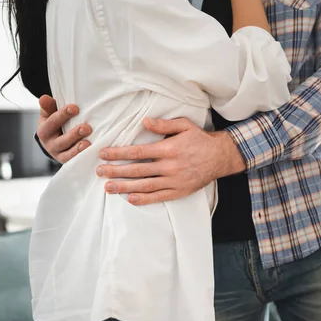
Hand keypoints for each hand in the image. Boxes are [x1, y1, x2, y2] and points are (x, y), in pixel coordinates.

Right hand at [36, 95, 92, 162]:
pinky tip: (92, 152)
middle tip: (86, 128)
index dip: (63, 115)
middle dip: (74, 134)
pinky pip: (75, 161)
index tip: (75, 108)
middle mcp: (50, 144)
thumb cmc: (54, 123)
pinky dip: (83, 157)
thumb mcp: (49, 114)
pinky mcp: (68, 162)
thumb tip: (44, 98)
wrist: (52, 142)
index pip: (52, 122)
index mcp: (44, 131)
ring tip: (88, 143)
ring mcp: (59, 155)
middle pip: (61, 140)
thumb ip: (48, 107)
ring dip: (78, 149)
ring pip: (68, 154)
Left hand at [97, 118, 245, 204]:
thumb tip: (144, 121)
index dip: (118, 153)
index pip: (137, 152)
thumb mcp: (184, 125)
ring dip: (124, 187)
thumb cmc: (200, 140)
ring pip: (144, 185)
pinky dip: (144, 199)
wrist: (221, 157)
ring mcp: (174, 181)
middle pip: (137, 170)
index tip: (103, 154)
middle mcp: (169, 166)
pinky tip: (130, 199)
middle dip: (115, 171)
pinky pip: (158, 197)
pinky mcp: (179, 191)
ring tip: (108, 188)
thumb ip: (164, 124)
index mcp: (168, 149)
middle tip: (99, 172)